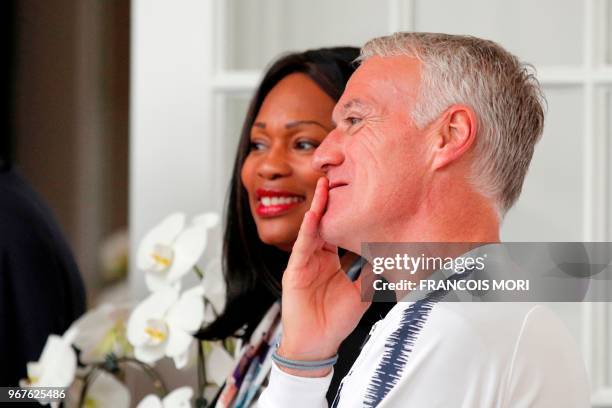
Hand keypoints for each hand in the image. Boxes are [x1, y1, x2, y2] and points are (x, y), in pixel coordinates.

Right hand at [278, 177, 369, 376]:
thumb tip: (393, 256)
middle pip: (326, 223)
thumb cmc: (337, 319)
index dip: (348, 212)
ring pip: (312, 229)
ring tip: (324, 186)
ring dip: (318, 207)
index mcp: (333, 259)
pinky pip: (302, 247)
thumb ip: (373, 273)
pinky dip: (307, 231)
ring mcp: (305, 261)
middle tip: (340, 176)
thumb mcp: (362, 293)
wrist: (318, 343)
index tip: (361, 192)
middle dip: (331, 201)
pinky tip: (313, 216)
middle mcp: (318, 256)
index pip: (341, 229)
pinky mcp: (294, 270)